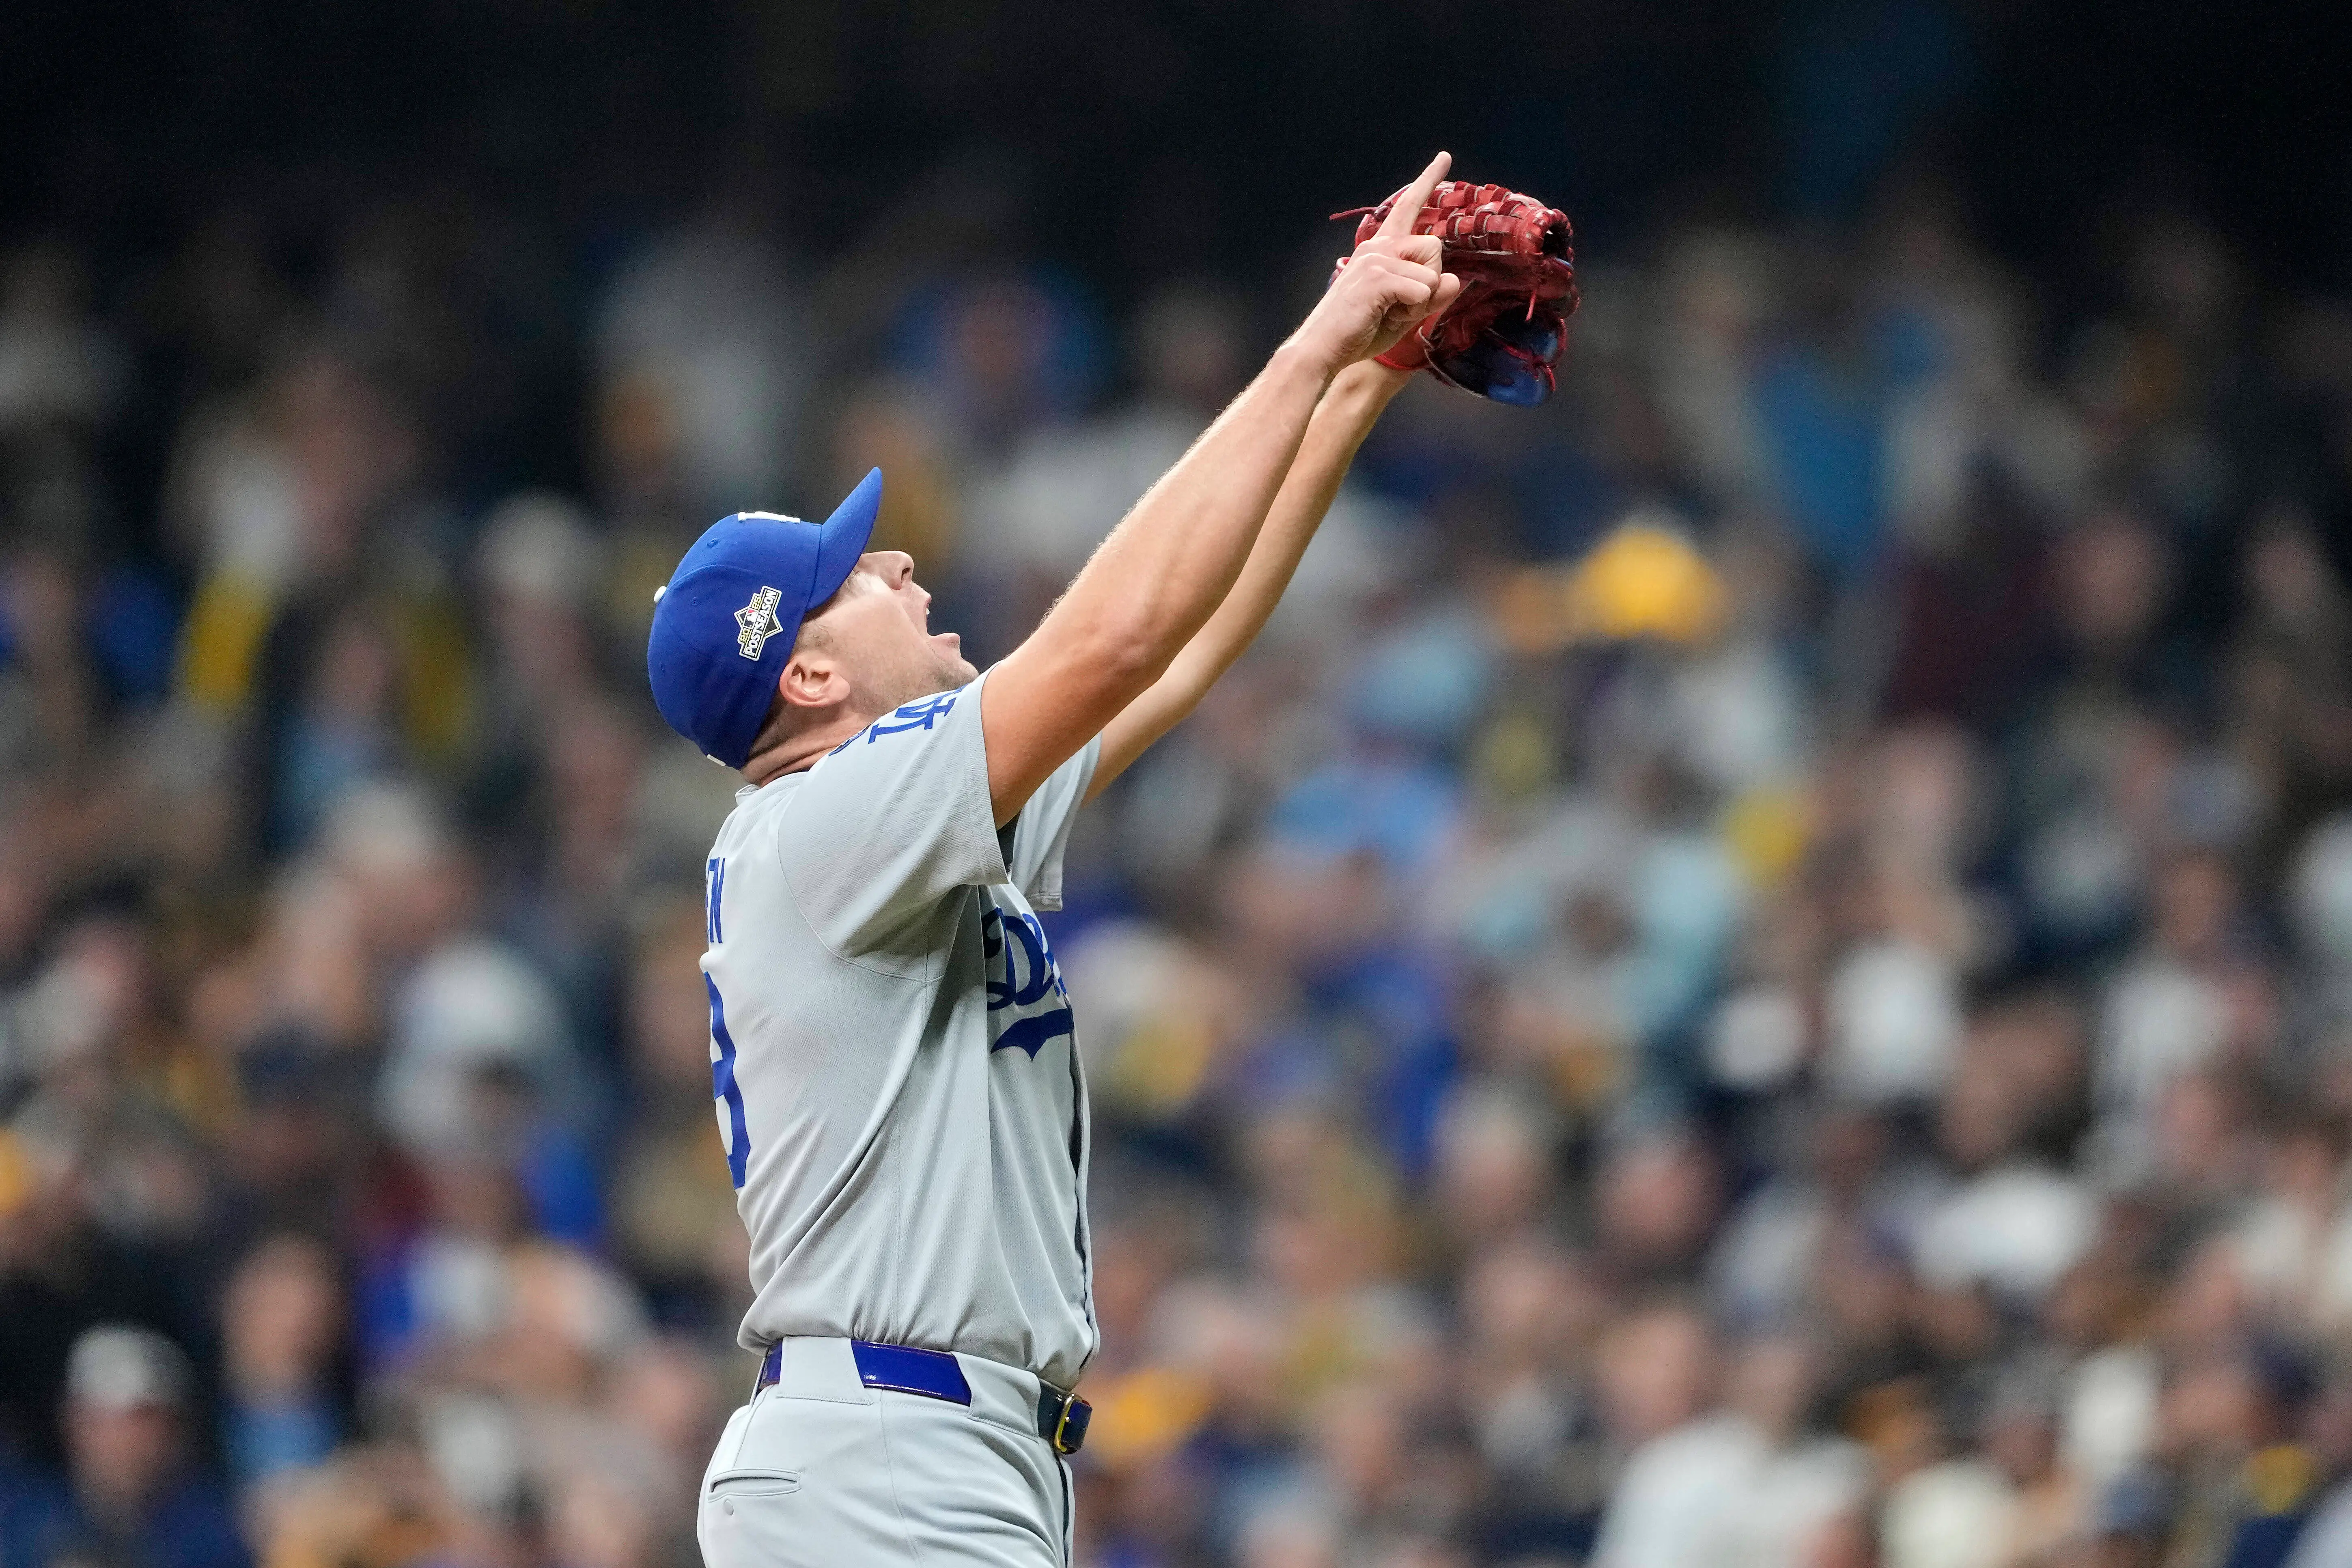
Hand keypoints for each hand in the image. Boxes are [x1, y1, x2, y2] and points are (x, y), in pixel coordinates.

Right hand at [1292, 152, 1463, 373]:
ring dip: (1420, 301)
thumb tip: (1456, 281)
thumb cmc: (1361, 331)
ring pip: (1431, 272)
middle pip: (1435, 247)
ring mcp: (1376, 258)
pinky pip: (1422, 291)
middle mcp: (1378, 246)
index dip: (1428, 181)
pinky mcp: (1377, 276)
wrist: (1324, 349)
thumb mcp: (1406, 313)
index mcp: (1381, 248)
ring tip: (1389, 312)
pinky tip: (1384, 316)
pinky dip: (1411, 311)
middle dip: (1429, 281)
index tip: (1444, 157)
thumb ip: (1432, 295)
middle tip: (1399, 306)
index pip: (1409, 207)